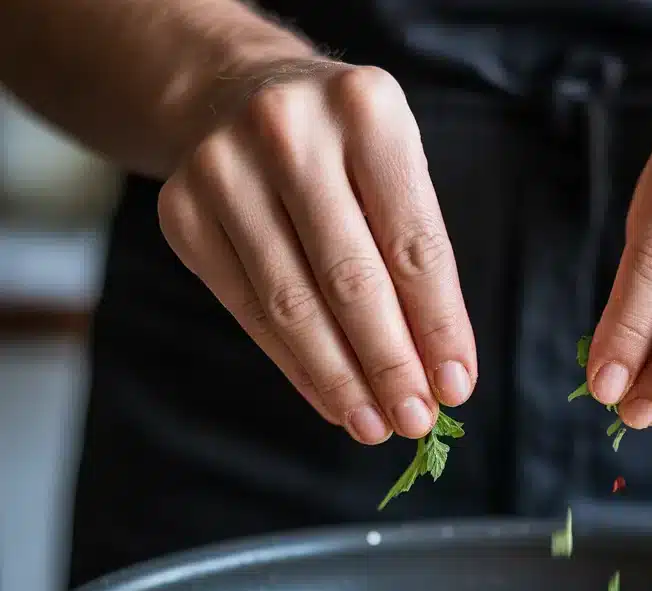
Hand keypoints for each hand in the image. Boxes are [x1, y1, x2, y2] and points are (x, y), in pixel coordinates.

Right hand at [157, 59, 475, 443]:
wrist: (238, 93)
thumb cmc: (343, 151)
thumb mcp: (396, 174)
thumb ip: (418, 264)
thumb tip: (439, 373)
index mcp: (366, 112)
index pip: (414, 245)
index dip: (438, 327)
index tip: (455, 387)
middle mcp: (289, 132)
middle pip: (351, 279)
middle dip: (389, 364)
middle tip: (414, 420)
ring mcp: (225, 171)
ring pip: (293, 305)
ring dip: (341, 380)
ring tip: (374, 425)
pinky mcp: (184, 214)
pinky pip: (250, 311)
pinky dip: (297, 367)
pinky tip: (331, 400)